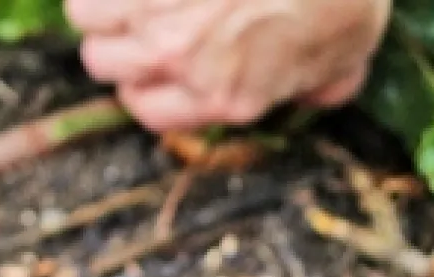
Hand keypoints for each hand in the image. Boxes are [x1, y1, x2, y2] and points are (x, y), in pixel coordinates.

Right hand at [64, 0, 389, 130]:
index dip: (144, 83)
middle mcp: (177, 55)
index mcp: (222, 93)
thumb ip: (322, 86)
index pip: (145, 108)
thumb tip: (317, 94)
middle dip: (120, 37)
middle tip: (142, 12)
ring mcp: (153, 5)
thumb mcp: (347, 57)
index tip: (153, 61)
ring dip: (103, 1)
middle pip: (104, 61)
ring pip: (86, 14)